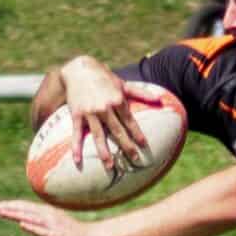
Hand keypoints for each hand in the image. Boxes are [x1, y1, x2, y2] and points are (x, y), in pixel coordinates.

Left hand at [0, 199, 105, 235]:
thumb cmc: (78, 235)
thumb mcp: (57, 228)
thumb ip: (43, 227)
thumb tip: (28, 224)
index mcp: (49, 214)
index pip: (27, 208)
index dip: (13, 207)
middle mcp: (50, 217)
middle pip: (26, 210)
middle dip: (9, 208)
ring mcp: (54, 226)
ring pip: (31, 218)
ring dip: (16, 215)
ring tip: (2, 212)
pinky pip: (43, 232)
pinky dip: (33, 227)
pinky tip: (22, 224)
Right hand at [61, 55, 147, 170]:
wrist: (79, 69)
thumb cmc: (104, 78)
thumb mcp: (123, 84)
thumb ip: (141, 93)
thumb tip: (159, 99)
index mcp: (118, 101)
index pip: (130, 121)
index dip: (137, 134)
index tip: (144, 146)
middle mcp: (105, 108)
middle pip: (117, 131)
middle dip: (127, 147)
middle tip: (135, 160)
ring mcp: (90, 112)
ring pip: (98, 136)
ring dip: (104, 152)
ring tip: (110, 166)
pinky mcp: (77, 114)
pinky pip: (76, 134)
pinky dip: (76, 147)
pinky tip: (77, 160)